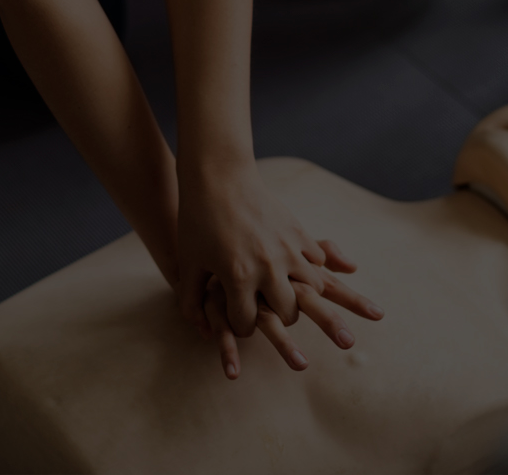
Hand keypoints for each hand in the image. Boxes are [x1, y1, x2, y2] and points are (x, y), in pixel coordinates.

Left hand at [177, 160, 350, 338]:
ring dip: (299, 294)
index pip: (247, 324)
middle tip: (265, 305)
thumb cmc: (198, 220)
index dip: (239, 325)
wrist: (219, 178)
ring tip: (285, 289)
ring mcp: (287, 248)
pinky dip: (309, 267)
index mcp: (238, 278)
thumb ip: (192, 300)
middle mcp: (267, 267)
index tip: (237, 315)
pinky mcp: (298, 231)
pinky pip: (317, 261)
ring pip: (312, 290)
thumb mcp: (189, 262)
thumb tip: (202, 329)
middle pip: (287, 314)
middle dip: (276, 317)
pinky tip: (293, 264)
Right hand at [203, 240, 383, 379]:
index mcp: (291, 267)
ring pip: (268, 320)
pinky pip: (224, 327)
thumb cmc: (252, 230)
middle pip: (307, 303)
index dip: (353, 301)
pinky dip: (229, 350)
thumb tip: (354, 265)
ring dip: (285, 344)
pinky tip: (234, 373)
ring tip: (303, 365)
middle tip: (350, 341)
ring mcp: (247, 289)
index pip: (329, 286)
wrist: (208, 213)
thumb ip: (322, 251)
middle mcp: (273, 277)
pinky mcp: (220, 298)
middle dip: (329, 321)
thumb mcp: (288, 238)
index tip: (380, 314)